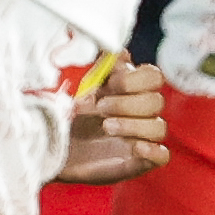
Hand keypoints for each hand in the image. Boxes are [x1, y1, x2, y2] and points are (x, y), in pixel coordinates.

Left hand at [56, 57, 168, 183]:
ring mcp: (141, 138)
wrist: (52, 148)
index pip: (153, 76)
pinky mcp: (138, 162)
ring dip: (133, 125)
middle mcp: (140, 112)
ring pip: (159, 127)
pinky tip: (135, 148)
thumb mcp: (79, 89)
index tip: (109, 84)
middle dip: (126, 103)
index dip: (134, 79)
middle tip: (100, 108)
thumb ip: (101, 69)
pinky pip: (162, 155)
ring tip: (106, 127)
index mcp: (130, 91)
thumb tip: (118, 52)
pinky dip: (153, 150)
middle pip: (156, 101)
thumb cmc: (68, 116)